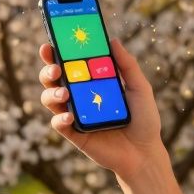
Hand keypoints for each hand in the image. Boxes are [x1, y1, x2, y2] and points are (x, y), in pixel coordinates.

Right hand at [38, 37, 165, 179]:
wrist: (145, 152)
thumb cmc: (144, 119)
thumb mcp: (140, 88)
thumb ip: (127, 65)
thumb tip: (113, 40)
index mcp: (91, 82)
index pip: (70, 63)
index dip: (57, 52)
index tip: (52, 41)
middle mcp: (79, 96)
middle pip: (53, 78)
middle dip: (48, 69)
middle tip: (55, 67)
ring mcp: (75, 115)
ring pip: (49, 98)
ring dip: (51, 92)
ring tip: (65, 93)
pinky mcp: (74, 134)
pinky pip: (58, 123)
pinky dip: (60, 117)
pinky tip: (70, 115)